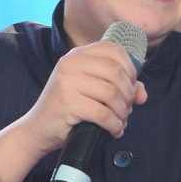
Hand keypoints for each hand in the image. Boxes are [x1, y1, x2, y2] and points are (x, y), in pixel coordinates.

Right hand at [0, 42, 145, 181]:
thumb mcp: (92, 91)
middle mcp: (71, 63)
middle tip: (126, 109)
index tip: (130, 87)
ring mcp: (68, 81)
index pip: (115, 50)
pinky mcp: (68, 102)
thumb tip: (142, 94)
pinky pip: (103, 113)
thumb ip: (120, 87)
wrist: (38, 129)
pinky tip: (114, 130)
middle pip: (117, 72)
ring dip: (123, 112)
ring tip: (120, 121)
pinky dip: (114, 124)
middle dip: (128, 95)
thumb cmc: (69, 109)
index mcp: (78, 55)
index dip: (130, 69)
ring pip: (112, 94)